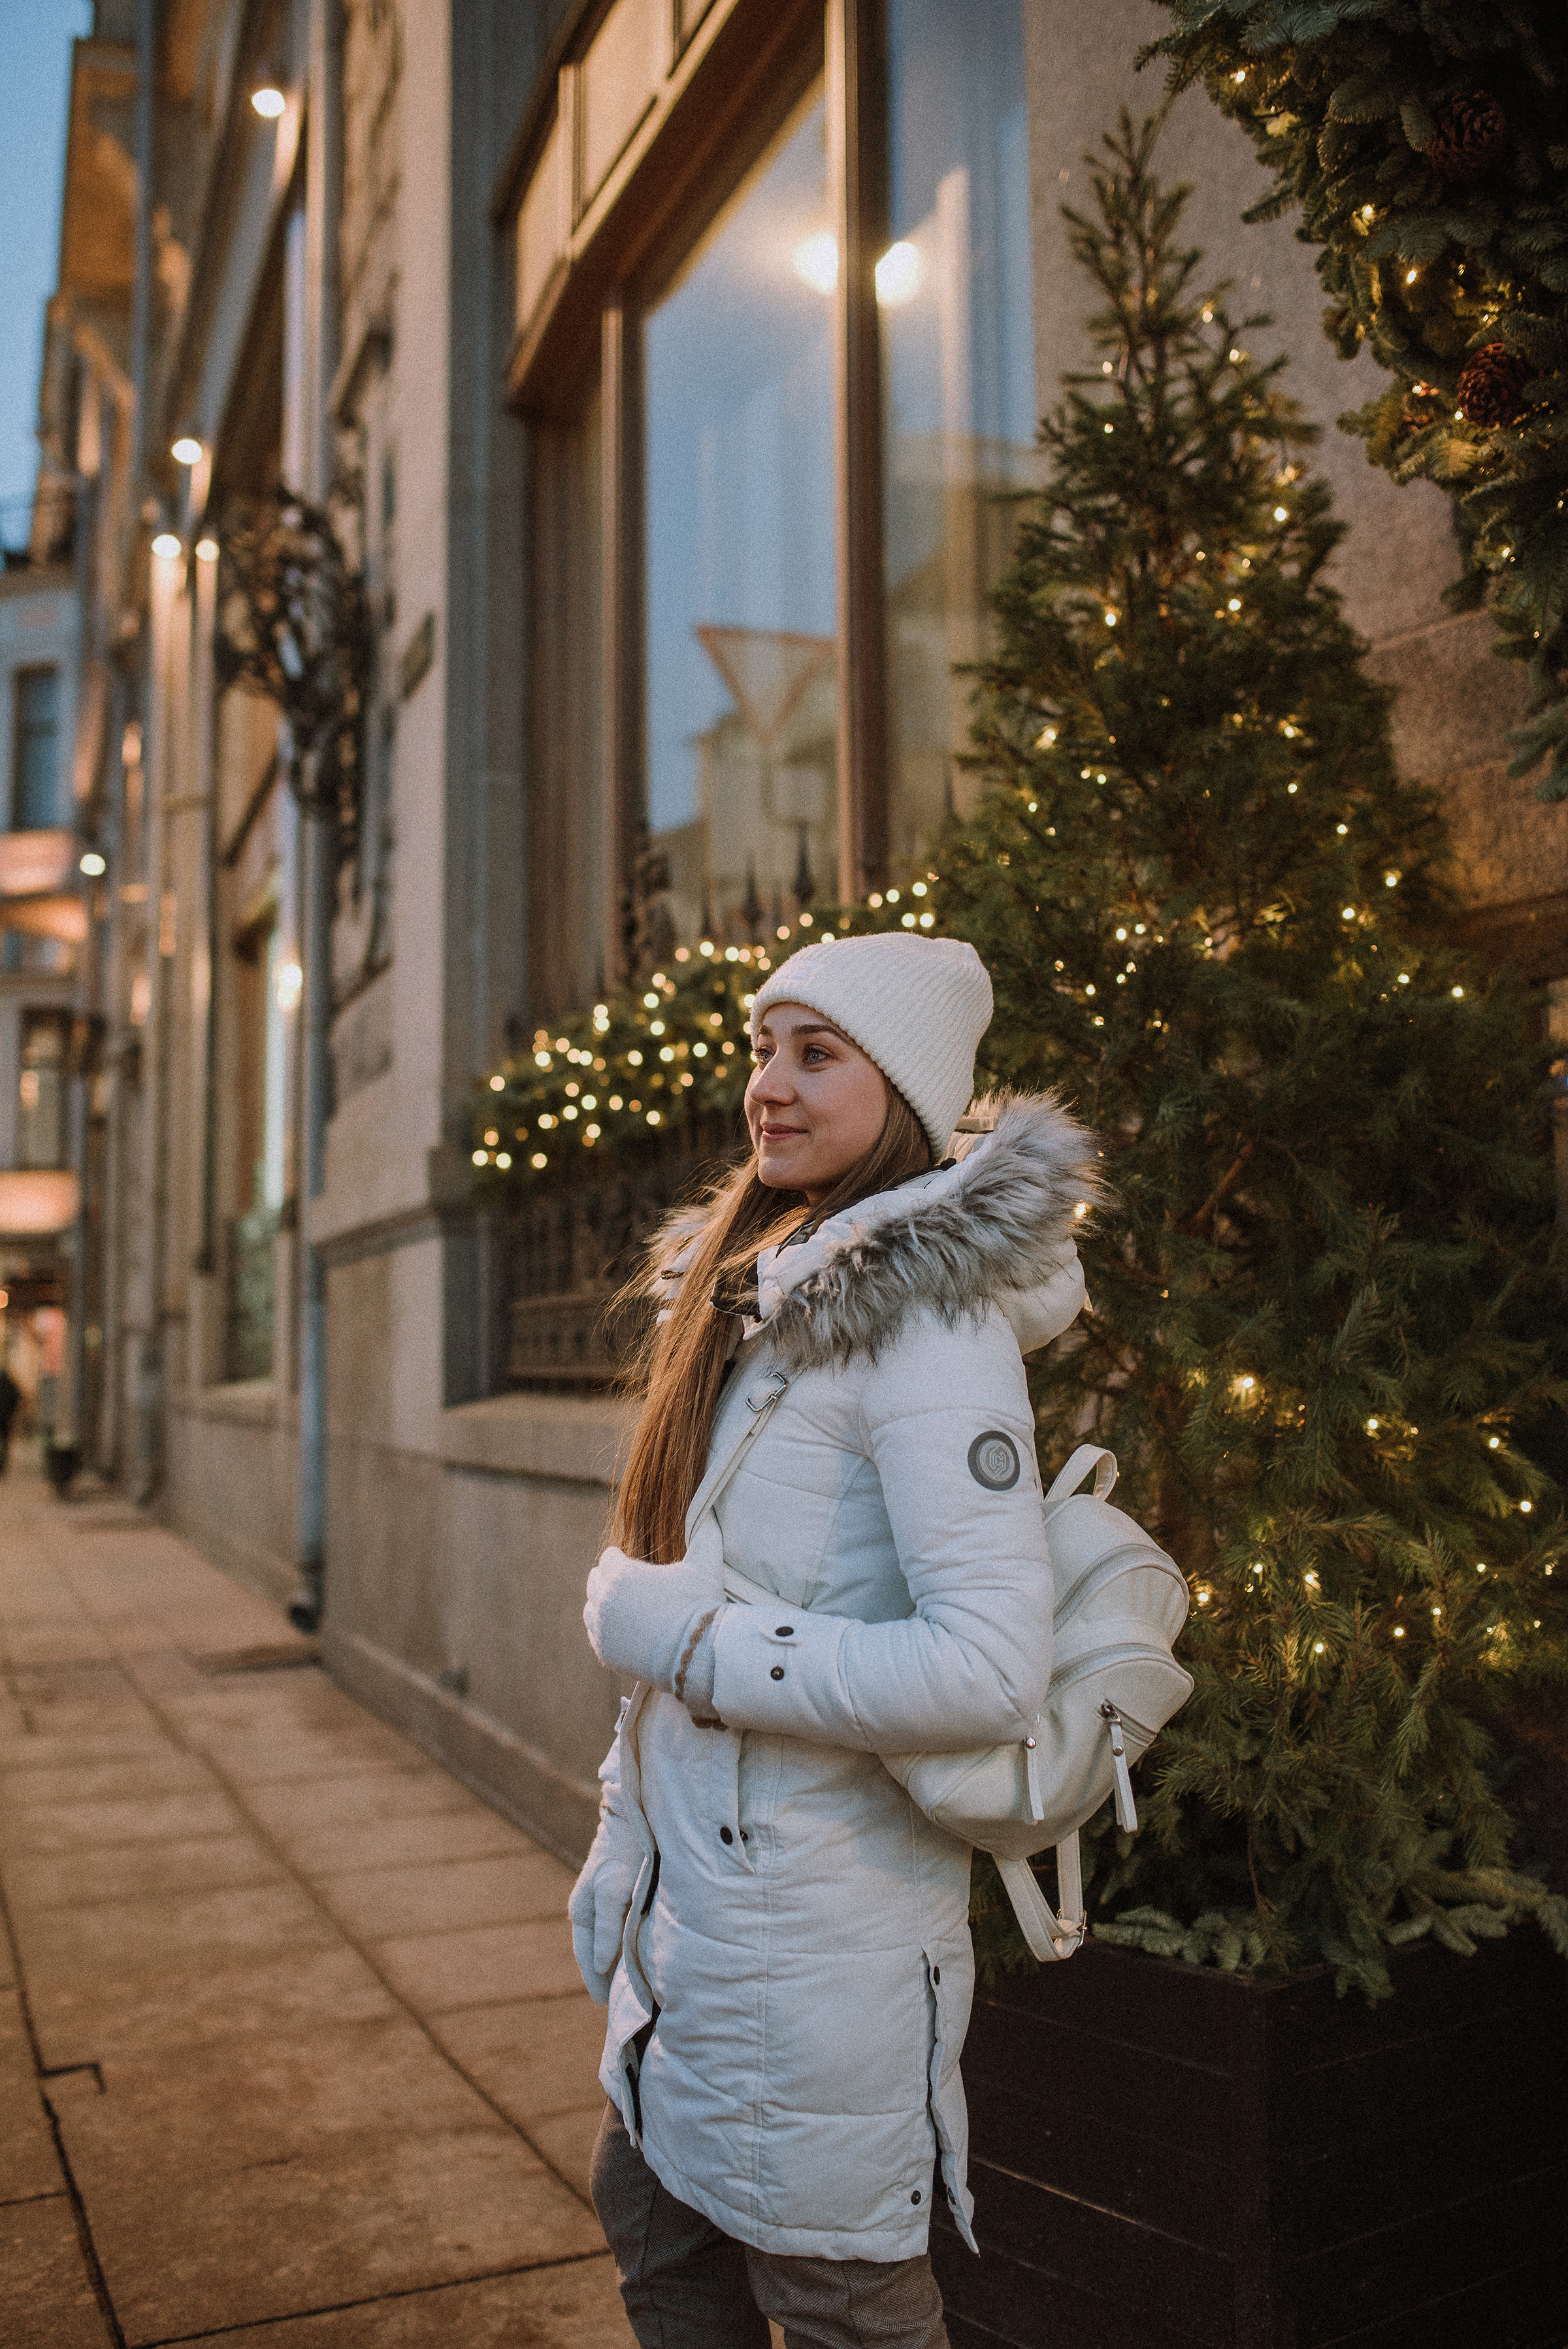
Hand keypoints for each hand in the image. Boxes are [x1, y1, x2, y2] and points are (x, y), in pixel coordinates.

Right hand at [568, 1842, 641, 2001]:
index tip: (607, 2006)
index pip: (588, 1959)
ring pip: (609, 1945)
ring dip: (617, 1965)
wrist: (634, 1818)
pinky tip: (639, 1958)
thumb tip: (602, 1965)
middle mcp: (590, 1910)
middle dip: (606, 1979)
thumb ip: (608, 1928)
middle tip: (624, 2005)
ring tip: (632, 1988)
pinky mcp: (620, 1897)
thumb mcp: (613, 1890)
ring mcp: (604, 1904)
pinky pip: (620, 1933)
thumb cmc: (623, 1853)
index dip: (597, 1983)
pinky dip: (625, 1949)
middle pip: (597, 1955)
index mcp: (583, 1912)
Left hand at [585, 1544, 724, 1698]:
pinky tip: (624, 1630)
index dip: (622, 1559)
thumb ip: (705, 1534)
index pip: (608, 1557)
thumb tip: (711, 1512)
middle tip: (631, 1586)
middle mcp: (605, 1599)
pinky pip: (595, 1634)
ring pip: (590, 1607)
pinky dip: (605, 1630)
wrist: (696, 1655)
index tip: (635, 1566)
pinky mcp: (604, 1652)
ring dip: (604, 1604)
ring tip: (626, 1608)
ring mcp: (602, 1628)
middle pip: (595, 1580)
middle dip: (610, 1580)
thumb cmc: (699, 1605)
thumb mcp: (705, 1565)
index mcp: (621, 1574)